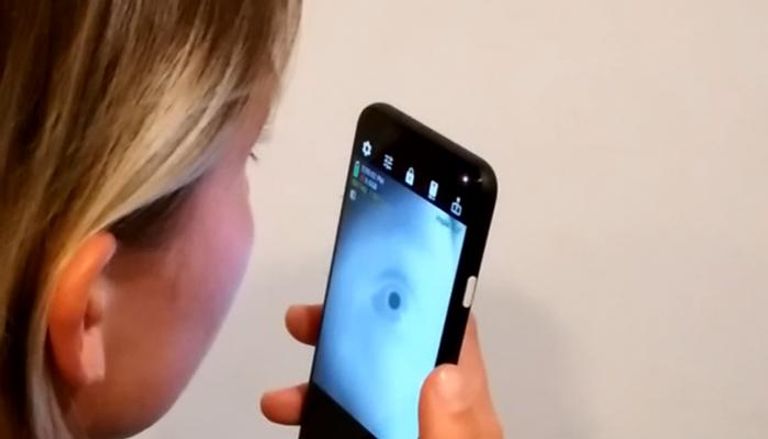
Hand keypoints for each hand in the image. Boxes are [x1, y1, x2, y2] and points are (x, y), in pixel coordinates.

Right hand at [260, 304, 502, 437]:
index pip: (450, 338)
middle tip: (308, 324)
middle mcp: (438, 426)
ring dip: (324, 389)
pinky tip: (300, 430)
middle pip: (395, 362)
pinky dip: (325, 426)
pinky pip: (355, 433)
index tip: (378, 275)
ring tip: (281, 399)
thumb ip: (456, 437)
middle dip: (349, 337)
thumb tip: (443, 375)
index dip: (421, 298)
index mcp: (464, 417)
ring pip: (368, 402)